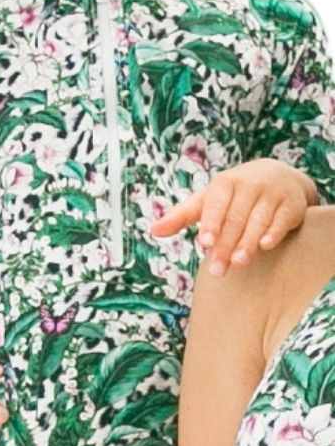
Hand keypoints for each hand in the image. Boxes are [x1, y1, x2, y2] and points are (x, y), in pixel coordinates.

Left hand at [150, 158, 318, 276]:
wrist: (278, 176)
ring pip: (258, 220)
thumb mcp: (207, 200)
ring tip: (238, 262)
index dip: (211, 223)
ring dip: (248, 242)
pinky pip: (282, 219)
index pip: (215, 205)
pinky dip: (274, 232)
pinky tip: (265, 245)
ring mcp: (271, 194)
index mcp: (224, 184)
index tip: (205, 243)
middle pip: (235, 218)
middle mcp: (248, 185)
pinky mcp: (292, 204)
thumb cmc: (234, 194)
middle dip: (226, 244)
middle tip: (217, 269)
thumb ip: (182, 216)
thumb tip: (153, 231)